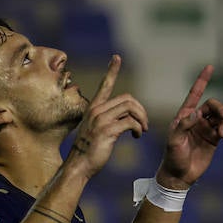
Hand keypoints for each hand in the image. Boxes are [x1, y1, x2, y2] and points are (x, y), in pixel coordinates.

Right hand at [65, 55, 148, 178]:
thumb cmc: (89, 150)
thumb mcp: (96, 129)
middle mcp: (96, 110)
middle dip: (141, 110)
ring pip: (130, 108)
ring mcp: (101, 120)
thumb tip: (125, 117)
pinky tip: (137, 136)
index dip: (112, 71)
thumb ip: (107, 119)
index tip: (117, 57)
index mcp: (94, 108)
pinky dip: (138, 129)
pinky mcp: (107, 131)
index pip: (105, 85)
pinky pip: (130, 123)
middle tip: (144, 124)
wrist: (79, 165)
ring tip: (142, 130)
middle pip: (127, 98)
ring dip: (141, 119)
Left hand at [157, 64, 222, 189]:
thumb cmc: (173, 157)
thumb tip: (197, 112)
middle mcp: (196, 119)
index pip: (194, 94)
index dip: (202, 80)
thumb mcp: (174, 141)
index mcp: (184, 116)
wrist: (180, 175)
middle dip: (220, 108)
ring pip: (220, 118)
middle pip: (212, 106)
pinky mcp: (213, 140)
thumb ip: (184, 126)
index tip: (210, 67)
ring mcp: (206, 129)